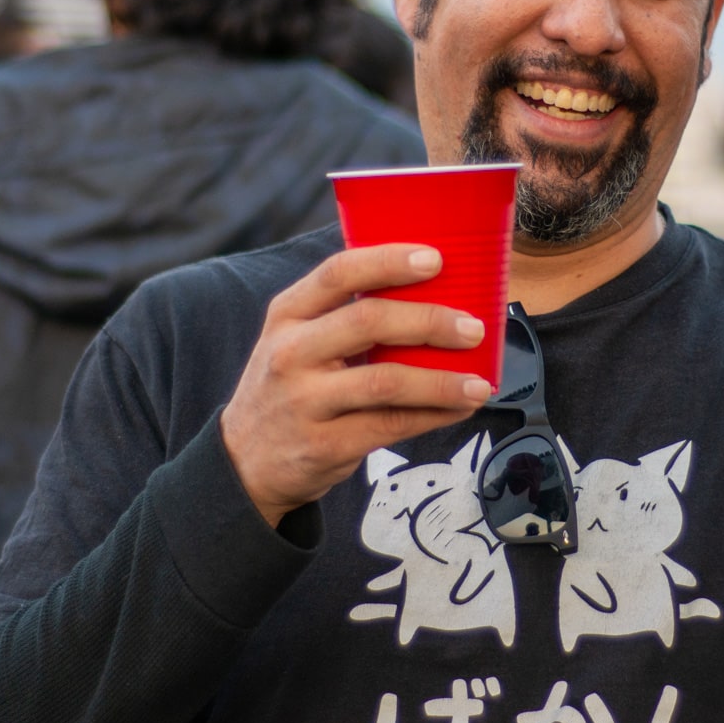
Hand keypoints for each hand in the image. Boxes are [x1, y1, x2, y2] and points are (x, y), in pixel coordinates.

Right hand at [221, 244, 493, 526]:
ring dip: (442, 381)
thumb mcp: (295, 340)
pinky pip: (392, 425)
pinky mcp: (324, 445)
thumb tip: (432, 295)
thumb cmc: (288, 388)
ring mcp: (304, 401)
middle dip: (430, 321)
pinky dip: (434, 415)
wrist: (245, 463)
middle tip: (472, 328)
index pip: (339, 273)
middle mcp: (290, 353)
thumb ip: (343, 315)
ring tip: (478, 382)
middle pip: (368, 321)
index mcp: (287, 314)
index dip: (389, 261)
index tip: (435, 259)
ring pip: (386, 381)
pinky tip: (459, 407)